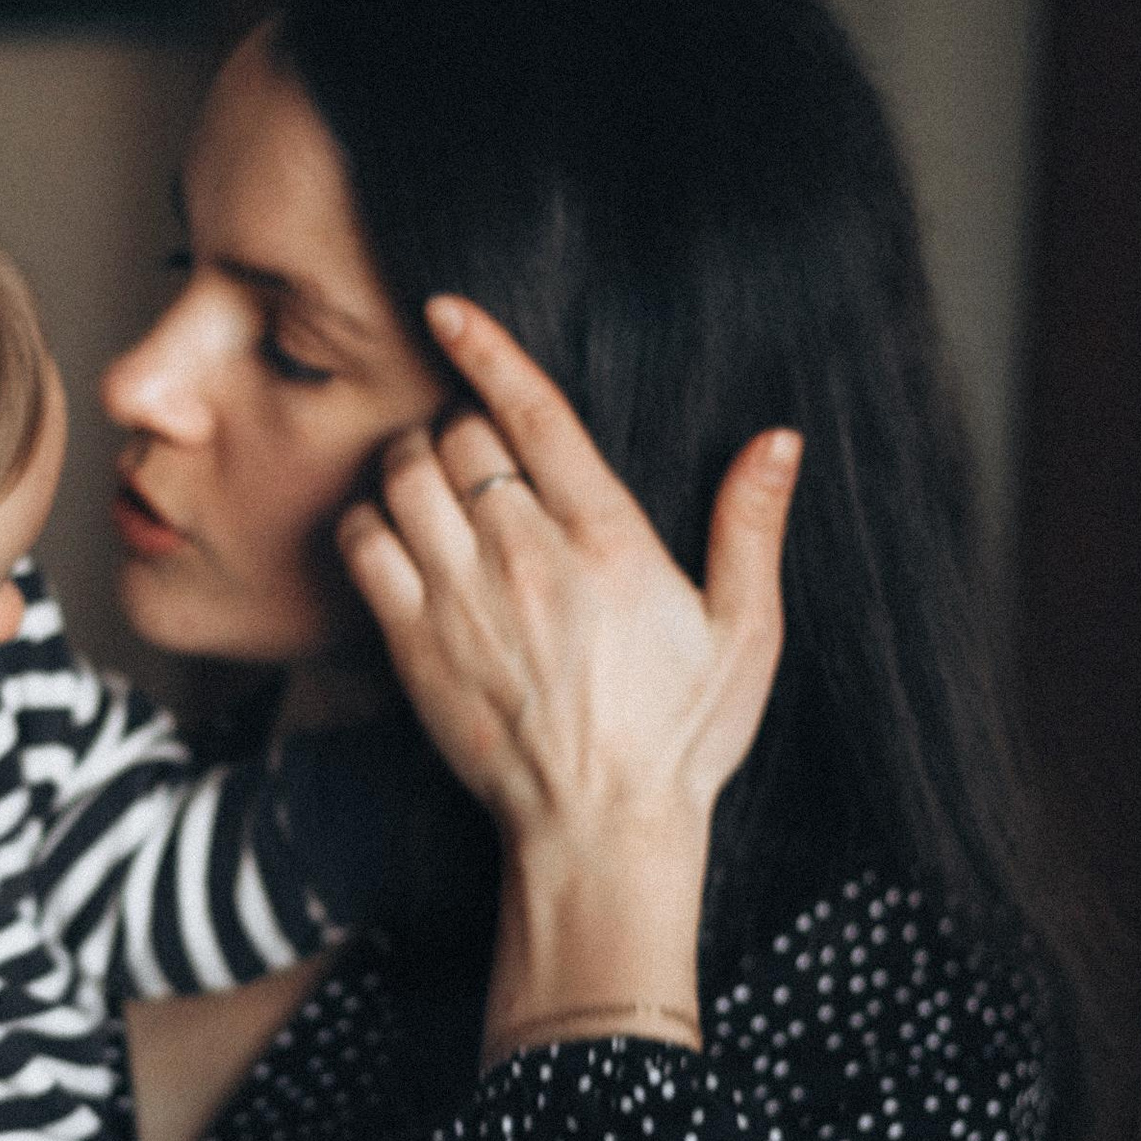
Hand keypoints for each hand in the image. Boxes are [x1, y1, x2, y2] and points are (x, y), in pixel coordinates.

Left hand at [335, 296, 799, 1052]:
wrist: (598, 831)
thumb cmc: (678, 737)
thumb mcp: (746, 635)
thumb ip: (751, 528)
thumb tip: (778, 441)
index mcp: (609, 540)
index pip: (534, 414)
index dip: (487, 349)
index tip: (447, 310)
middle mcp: (527, 556)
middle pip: (458, 437)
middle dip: (458, 425)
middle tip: (472, 451)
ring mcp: (462, 598)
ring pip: (402, 478)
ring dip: (407, 462)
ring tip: (429, 483)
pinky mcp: (413, 644)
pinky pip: (363, 546)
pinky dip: (366, 522)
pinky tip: (392, 536)